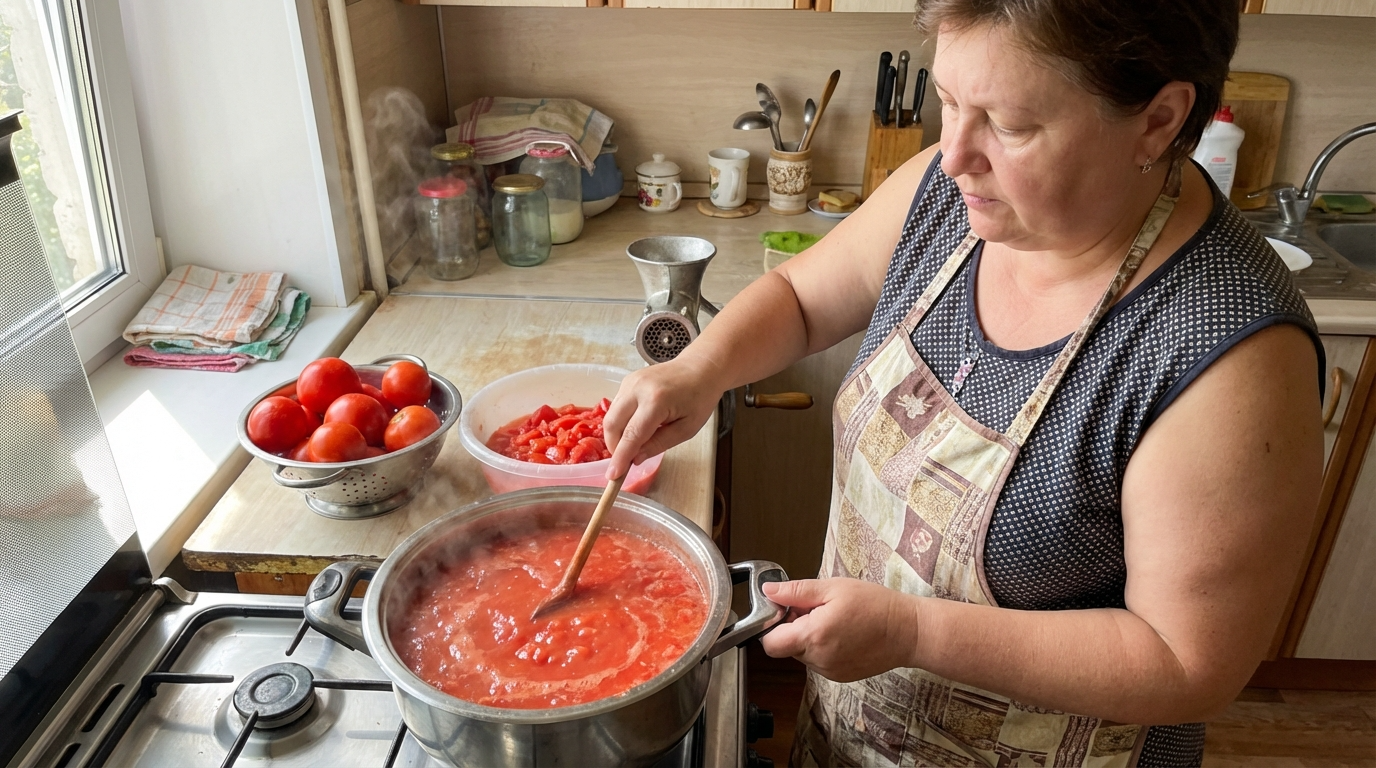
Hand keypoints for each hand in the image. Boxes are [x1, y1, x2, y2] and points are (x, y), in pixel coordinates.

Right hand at [603, 357, 723, 480]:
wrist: (700, 368)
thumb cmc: (699, 398)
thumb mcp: (687, 429)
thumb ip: (659, 444)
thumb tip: (635, 459)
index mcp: (656, 401)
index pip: (632, 435)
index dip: (620, 458)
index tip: (614, 475)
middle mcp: (637, 388)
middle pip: (612, 425)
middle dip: (615, 447)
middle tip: (627, 460)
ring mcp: (629, 382)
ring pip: (610, 416)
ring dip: (617, 435)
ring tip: (636, 443)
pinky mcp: (626, 381)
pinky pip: (616, 408)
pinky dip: (621, 422)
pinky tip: (637, 426)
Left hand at [760, 578, 920, 682]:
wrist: (908, 631)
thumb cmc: (875, 606)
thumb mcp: (833, 588)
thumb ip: (796, 592)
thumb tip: (768, 591)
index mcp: (814, 636)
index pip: (770, 643)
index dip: (773, 625)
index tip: (787, 610)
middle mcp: (819, 659)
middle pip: (786, 647)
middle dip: (795, 628)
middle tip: (818, 610)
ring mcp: (829, 672)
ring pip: (803, 655)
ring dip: (810, 638)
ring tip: (835, 621)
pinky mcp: (839, 677)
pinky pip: (819, 662)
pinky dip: (823, 648)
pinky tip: (843, 634)